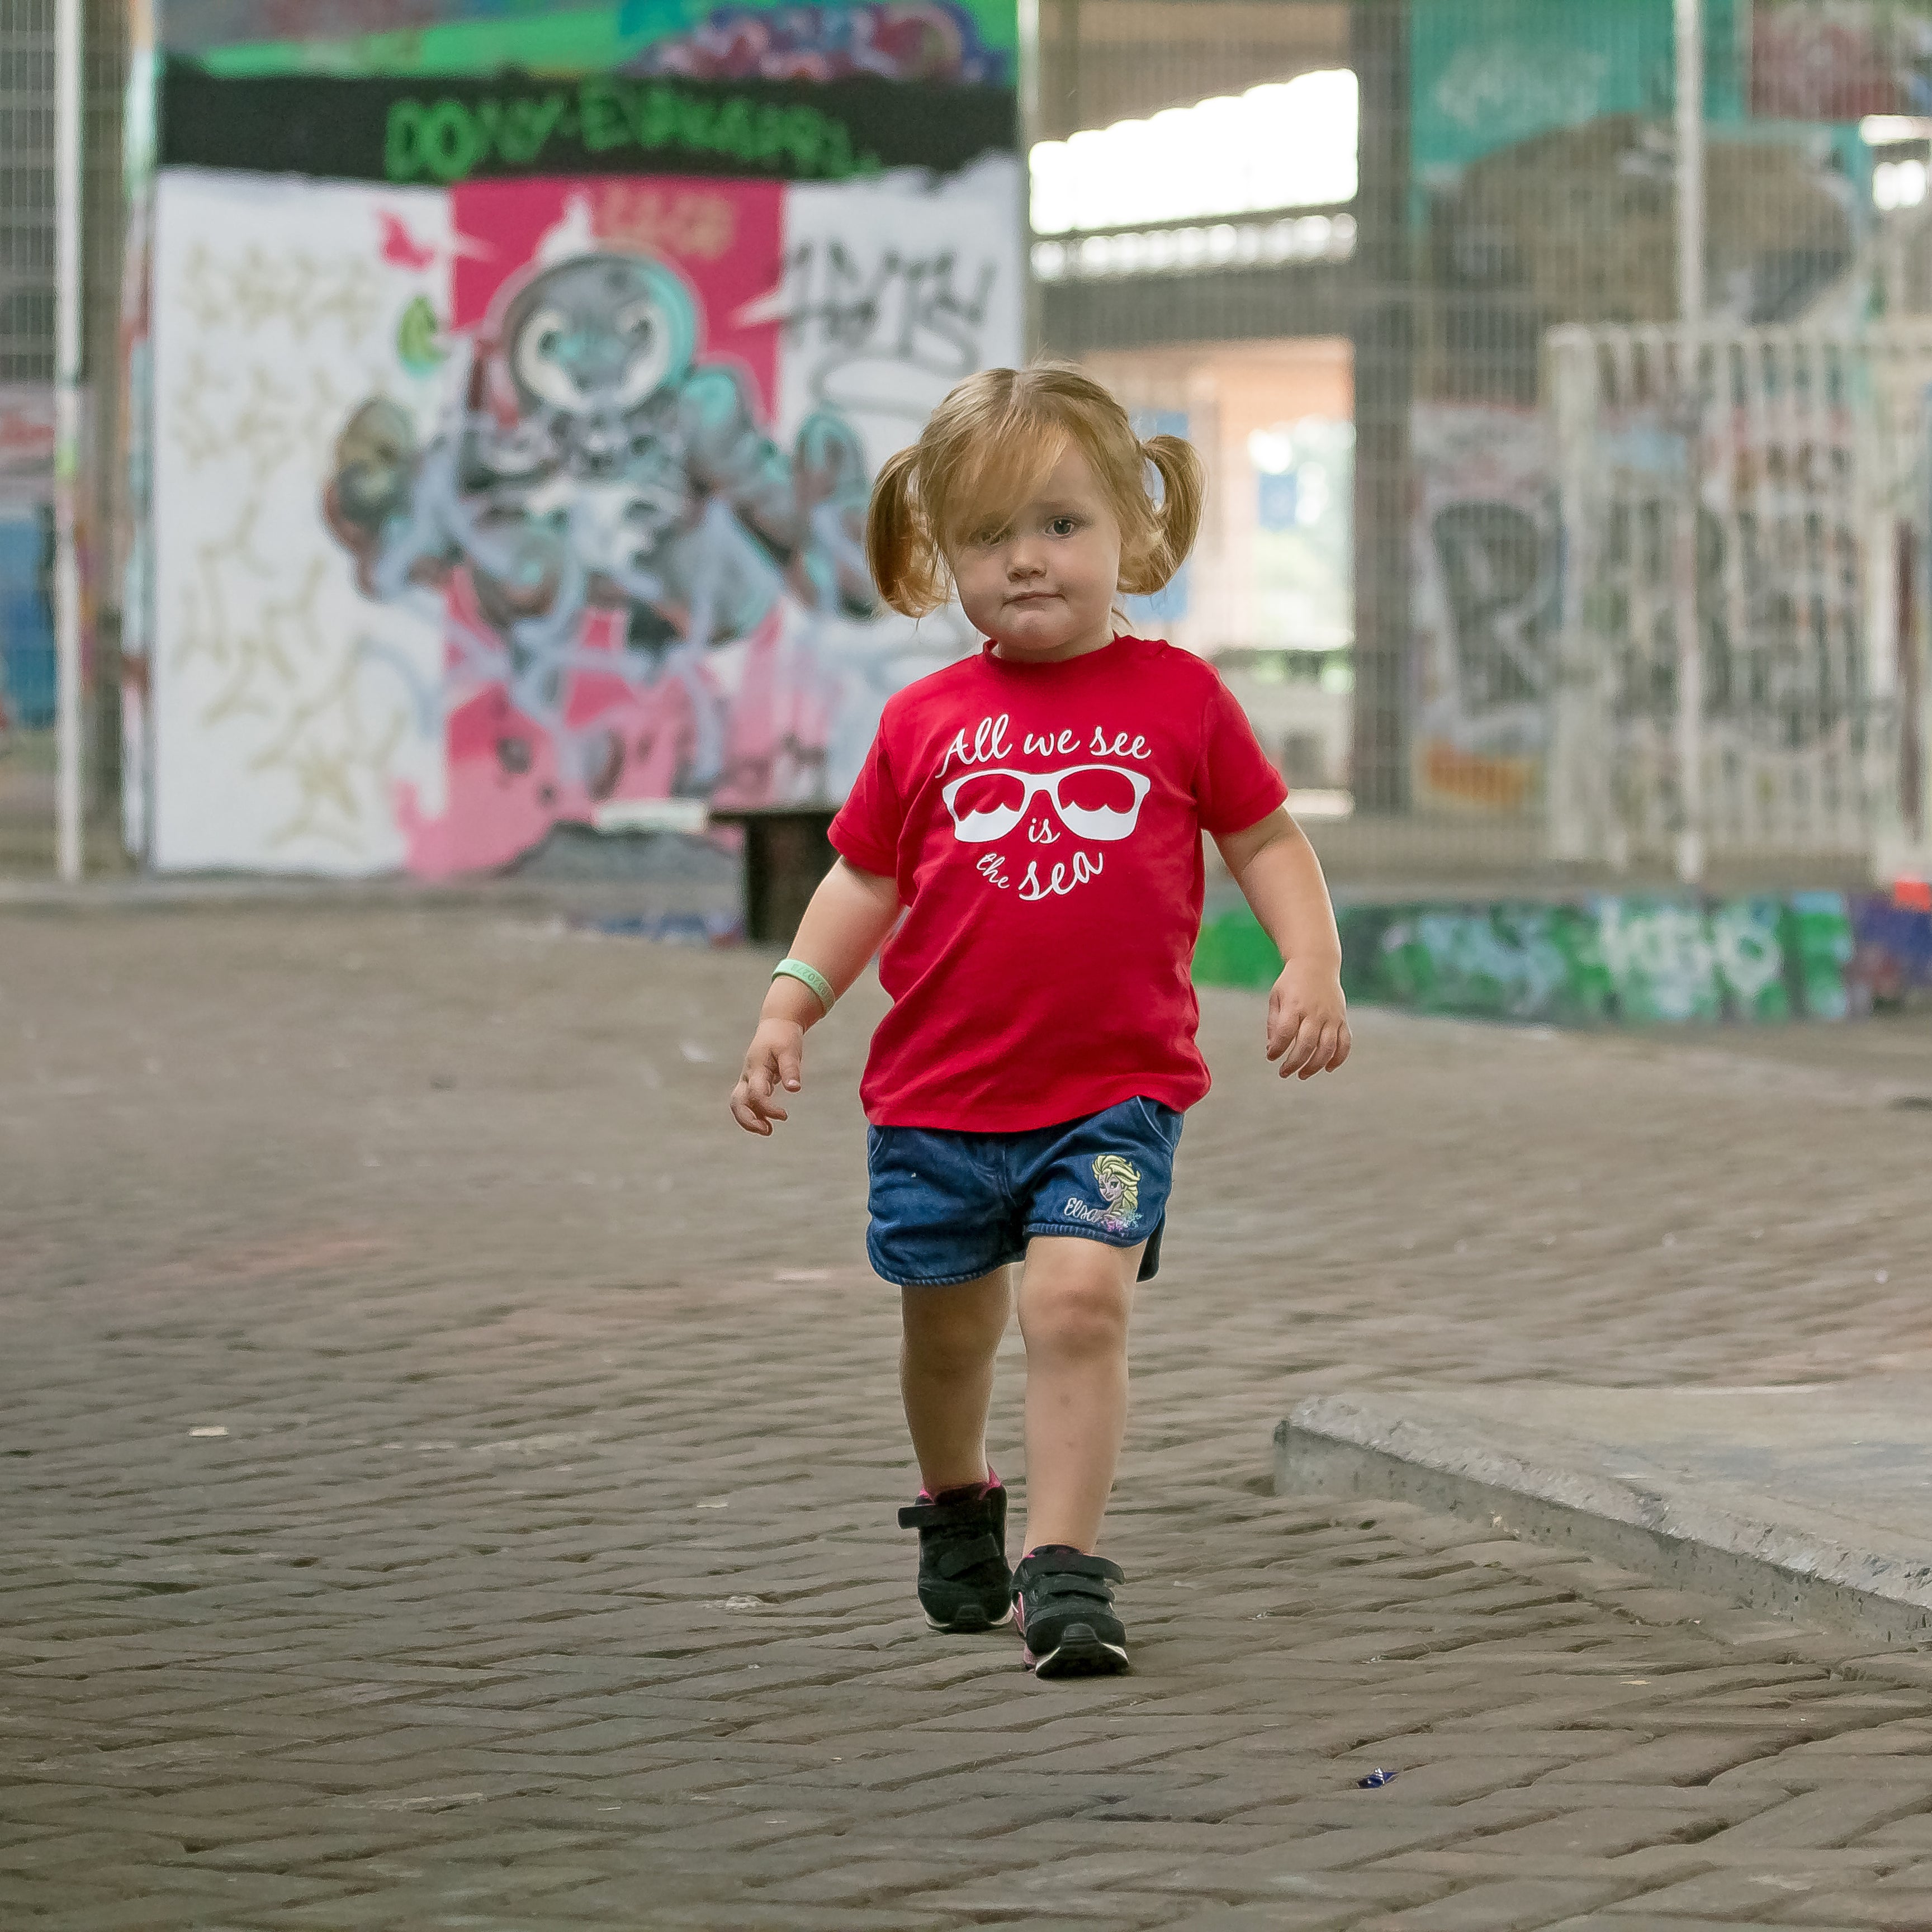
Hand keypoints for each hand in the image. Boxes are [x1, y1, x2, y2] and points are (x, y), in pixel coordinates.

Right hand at [730, 1018, 805, 1134]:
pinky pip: (747, 1101)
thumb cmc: (784, 1037)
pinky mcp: (753, 1081)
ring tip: (767, 1130)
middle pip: (737, 1102)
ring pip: (739, 1103)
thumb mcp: (790, 1051)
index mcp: (756, 1067)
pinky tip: (767, 1121)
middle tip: (767, 1131)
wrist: (776, 1024)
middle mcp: (748, 1075)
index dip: (767, 1108)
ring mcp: (748, 1078)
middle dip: (748, 1120)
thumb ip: (791, 1070)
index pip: (756, 1093)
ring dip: (749, 1119)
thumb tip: (794, 1090)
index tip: (784, 1116)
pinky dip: (754, 1113)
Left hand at [1266, 959, 1351, 1080]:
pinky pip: (1345, 1043)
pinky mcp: (1342, 1019)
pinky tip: (1328, 1068)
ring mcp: (1331, 1016)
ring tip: (1303, 1074)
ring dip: (1315, 1066)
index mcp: (1294, 1005)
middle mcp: (1314, 1012)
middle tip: (1284, 1072)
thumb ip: (1274, 1023)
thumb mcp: (1276, 997)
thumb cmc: (1292, 982)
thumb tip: (1273, 1049)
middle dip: (1294, 1063)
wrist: (1316, 963)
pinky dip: (1339, 1058)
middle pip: (1306, 1045)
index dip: (1277, 1049)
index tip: (1271, 1057)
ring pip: (1327, 1048)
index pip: (1285, 1034)